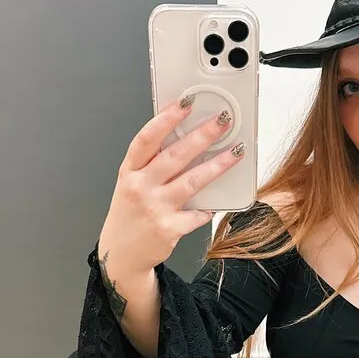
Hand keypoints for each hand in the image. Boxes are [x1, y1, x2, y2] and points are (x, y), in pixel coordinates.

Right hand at [98, 97, 243, 274]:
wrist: (122, 254)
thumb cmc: (130, 214)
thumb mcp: (131, 184)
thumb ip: (151, 164)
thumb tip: (184, 138)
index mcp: (129, 171)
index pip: (147, 138)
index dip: (166, 118)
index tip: (186, 103)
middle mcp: (140, 187)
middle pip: (175, 156)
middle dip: (202, 135)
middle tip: (223, 121)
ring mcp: (154, 208)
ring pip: (192, 181)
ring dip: (218, 165)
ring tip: (236, 152)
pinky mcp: (168, 229)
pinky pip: (197, 213)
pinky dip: (207, 208)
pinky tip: (215, 204)